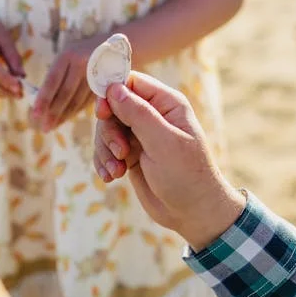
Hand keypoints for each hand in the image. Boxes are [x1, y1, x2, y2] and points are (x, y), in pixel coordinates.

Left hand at [32, 39, 96, 131]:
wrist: (116, 47)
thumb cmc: (84, 53)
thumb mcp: (69, 56)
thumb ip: (57, 75)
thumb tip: (39, 99)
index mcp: (67, 55)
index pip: (53, 80)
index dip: (43, 99)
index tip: (34, 114)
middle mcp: (82, 63)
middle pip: (66, 93)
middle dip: (53, 112)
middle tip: (43, 128)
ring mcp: (95, 74)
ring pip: (77, 100)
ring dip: (64, 115)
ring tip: (52, 126)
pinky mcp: (104, 84)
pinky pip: (86, 101)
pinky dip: (75, 111)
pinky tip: (66, 118)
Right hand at [93, 72, 245, 249]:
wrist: (193, 213)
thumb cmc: (186, 176)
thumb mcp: (163, 142)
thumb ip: (138, 114)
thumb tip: (113, 89)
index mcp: (167, 104)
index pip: (131, 83)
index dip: (111, 93)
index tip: (102, 112)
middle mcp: (153, 116)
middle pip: (113, 107)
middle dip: (109, 130)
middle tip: (119, 151)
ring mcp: (141, 136)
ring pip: (107, 130)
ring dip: (105, 150)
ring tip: (117, 170)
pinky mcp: (131, 155)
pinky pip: (107, 150)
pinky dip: (105, 162)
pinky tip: (112, 176)